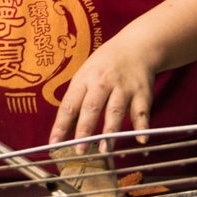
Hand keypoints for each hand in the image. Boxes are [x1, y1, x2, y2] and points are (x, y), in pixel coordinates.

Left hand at [48, 33, 155, 150]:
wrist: (136, 47)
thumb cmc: (105, 66)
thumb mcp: (85, 76)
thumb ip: (76, 103)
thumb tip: (63, 131)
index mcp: (85, 79)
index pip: (69, 104)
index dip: (60, 124)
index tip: (54, 142)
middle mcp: (103, 83)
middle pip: (92, 107)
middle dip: (84, 129)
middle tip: (79, 150)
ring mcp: (124, 88)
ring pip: (115, 111)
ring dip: (110, 132)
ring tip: (104, 150)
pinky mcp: (142, 93)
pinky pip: (141, 112)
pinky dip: (142, 127)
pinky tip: (140, 140)